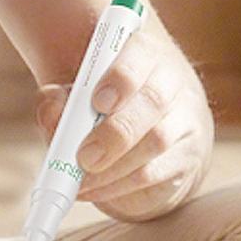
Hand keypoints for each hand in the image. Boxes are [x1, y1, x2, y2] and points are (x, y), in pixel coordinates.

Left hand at [36, 29, 213, 222]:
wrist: (148, 129)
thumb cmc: (103, 105)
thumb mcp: (74, 94)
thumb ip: (58, 99)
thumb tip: (52, 116)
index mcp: (143, 51)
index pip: (140, 54)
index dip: (120, 79)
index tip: (98, 102)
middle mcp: (172, 82)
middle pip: (153, 102)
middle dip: (115, 133)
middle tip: (84, 156)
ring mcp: (186, 120)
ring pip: (156, 141)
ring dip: (113, 166)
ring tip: (80, 180)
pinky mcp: (187, 158)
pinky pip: (156, 173)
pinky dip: (119, 186)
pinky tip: (94, 189)